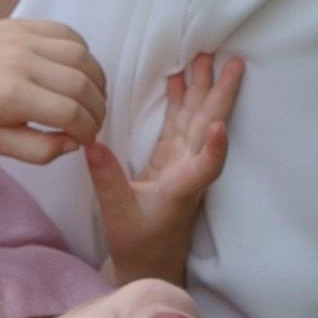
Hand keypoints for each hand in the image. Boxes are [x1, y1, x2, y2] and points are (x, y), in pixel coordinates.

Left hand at [0, 18, 107, 165]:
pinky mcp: (19, 24)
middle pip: (82, 83)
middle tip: (93, 121)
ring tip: (90, 96)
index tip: (86, 139)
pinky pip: (65, 31)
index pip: (71, 114)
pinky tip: (77, 70)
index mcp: (12, 96)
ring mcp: (20, 38)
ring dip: (95, 78)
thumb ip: (41, 151)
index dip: (88, 130)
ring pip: (80, 54)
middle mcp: (19, 62)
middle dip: (97, 108)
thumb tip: (74, 142)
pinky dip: (81, 50)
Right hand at [86, 52, 241, 286]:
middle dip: (218, 92)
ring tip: (207, 56)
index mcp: (181, 188)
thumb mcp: (117, 215)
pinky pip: (180, 122)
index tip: (219, 129)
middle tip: (227, 58)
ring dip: (203, 88)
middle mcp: (188, 170)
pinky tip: (180, 78)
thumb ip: (106, 179)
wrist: (150, 260)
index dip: (215, 149)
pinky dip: (181, 99)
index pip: (205, 167)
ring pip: (197, 119)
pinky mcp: (172, 159)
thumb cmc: (138, 244)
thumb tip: (90, 143)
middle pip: (208, 126)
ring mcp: (182, 162)